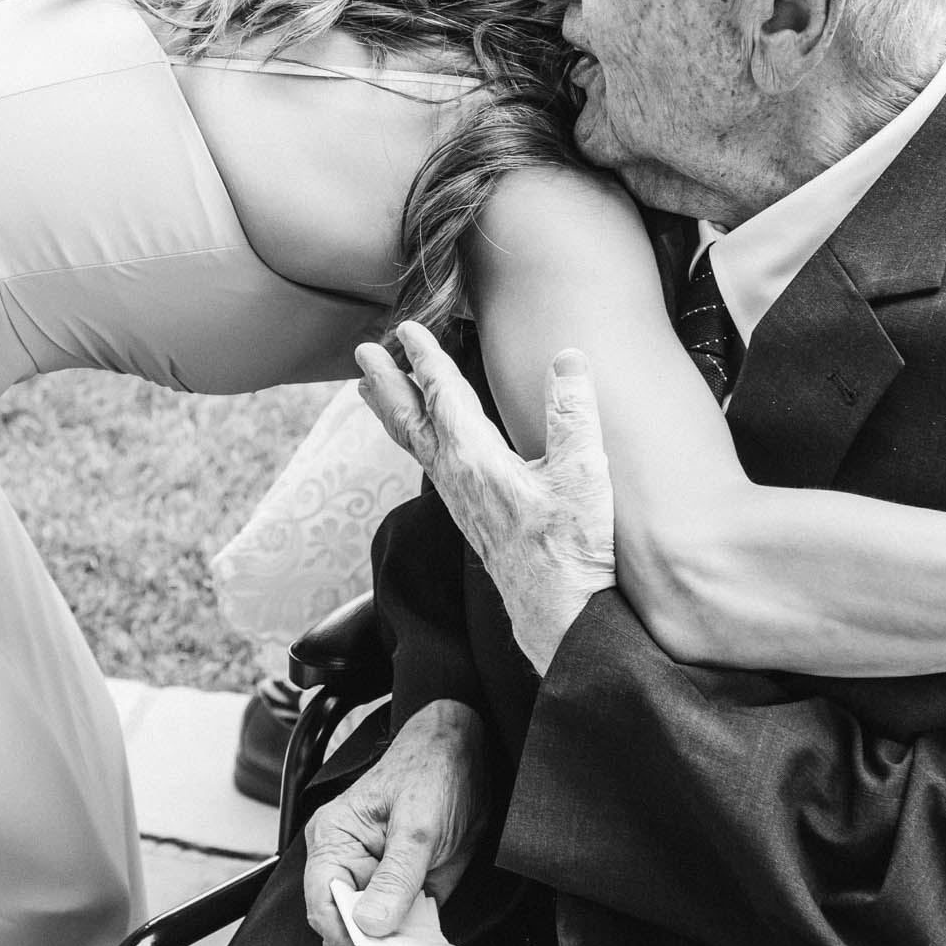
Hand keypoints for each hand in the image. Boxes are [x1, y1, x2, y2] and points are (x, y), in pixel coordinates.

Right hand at [301, 700, 487, 945]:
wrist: (470, 749)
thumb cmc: (433, 768)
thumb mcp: (418, 822)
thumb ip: (396, 875)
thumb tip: (372, 930)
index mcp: (333, 844)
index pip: (325, 909)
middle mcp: (348, 869)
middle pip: (345, 940)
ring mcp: (378, 885)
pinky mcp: (408, 895)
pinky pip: (406, 940)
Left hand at [357, 322, 613, 674]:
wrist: (561, 616)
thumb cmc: (572, 551)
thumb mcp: (583, 475)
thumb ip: (573, 414)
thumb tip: (567, 358)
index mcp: (475, 461)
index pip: (442, 396)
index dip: (426, 358)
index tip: (408, 329)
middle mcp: (457, 479)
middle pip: (410, 420)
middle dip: (387, 383)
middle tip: (362, 353)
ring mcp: (460, 501)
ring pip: (415, 444)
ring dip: (394, 410)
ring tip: (370, 390)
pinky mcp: (470, 517)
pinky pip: (430, 464)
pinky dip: (416, 438)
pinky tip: (424, 440)